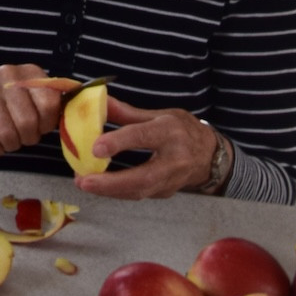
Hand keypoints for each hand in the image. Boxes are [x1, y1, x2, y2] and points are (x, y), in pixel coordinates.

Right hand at [0, 64, 67, 157]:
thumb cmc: (7, 105)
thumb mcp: (31, 98)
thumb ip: (52, 105)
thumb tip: (75, 120)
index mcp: (30, 72)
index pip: (50, 105)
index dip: (47, 123)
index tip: (41, 126)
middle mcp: (8, 74)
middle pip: (28, 123)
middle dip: (28, 138)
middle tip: (23, 135)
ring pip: (8, 135)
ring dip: (11, 145)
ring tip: (9, 138)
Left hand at [71, 97, 220, 199]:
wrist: (210, 156)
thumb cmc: (182, 130)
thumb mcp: (159, 114)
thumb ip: (127, 113)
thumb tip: (99, 101)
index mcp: (171, 132)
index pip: (143, 136)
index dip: (119, 142)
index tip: (95, 148)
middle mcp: (175, 159)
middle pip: (143, 176)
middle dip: (111, 182)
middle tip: (84, 181)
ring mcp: (172, 180)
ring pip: (139, 191)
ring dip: (109, 190)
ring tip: (84, 183)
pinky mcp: (165, 193)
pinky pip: (139, 194)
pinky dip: (117, 192)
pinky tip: (99, 186)